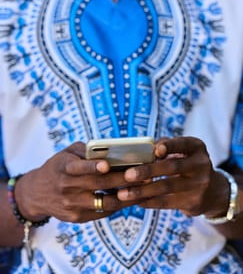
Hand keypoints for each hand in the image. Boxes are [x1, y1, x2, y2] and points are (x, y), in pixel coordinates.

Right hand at [14, 142, 135, 222]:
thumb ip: (85, 150)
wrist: (37, 193)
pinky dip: (118, 205)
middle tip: (142, 174)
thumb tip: (110, 149)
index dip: (92, 167)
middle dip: (122, 180)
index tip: (107, 165)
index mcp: (64, 168)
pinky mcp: (77, 217)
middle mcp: (67, 187)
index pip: (78, 167)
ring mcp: (72, 205)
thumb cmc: (58, 167)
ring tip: (142, 188)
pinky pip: (102, 213)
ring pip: (104, 203)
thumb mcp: (66, 153)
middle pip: (98, 185)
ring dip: (125, 196)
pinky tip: (129, 197)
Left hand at [117, 136, 229, 217]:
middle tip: (127, 175)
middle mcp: (201, 165)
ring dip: (142, 191)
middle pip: (172, 167)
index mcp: (196, 147)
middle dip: (148, 171)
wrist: (212, 191)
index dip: (170, 146)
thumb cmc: (187, 164)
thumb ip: (166, 146)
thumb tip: (144, 148)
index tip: (155, 150)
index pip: (183, 144)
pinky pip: (167, 202)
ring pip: (166, 187)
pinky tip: (136, 201)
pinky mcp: (193, 202)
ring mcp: (199, 185)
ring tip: (123, 194)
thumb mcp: (184, 151)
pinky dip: (149, 202)